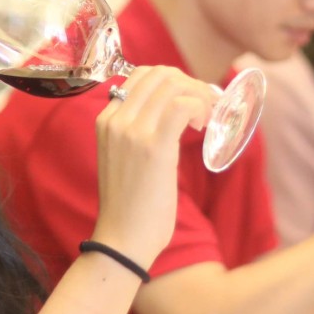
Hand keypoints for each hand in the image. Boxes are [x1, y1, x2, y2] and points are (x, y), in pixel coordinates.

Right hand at [87, 65, 214, 268]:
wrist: (122, 239)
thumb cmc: (130, 205)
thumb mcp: (125, 158)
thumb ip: (139, 132)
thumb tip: (172, 113)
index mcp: (106, 119)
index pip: (142, 76)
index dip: (174, 82)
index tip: (192, 101)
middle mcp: (115, 119)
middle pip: (159, 74)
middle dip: (190, 83)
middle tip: (206, 107)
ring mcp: (132, 131)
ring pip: (173, 84)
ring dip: (199, 94)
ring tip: (207, 119)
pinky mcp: (154, 147)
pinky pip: (182, 105)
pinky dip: (200, 107)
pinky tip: (203, 126)